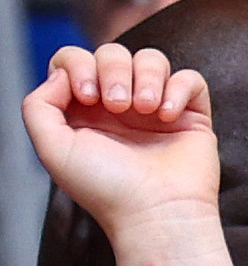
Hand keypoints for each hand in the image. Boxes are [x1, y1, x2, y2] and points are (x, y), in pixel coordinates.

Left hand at [23, 43, 216, 237]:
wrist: (156, 213)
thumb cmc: (106, 189)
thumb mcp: (51, 148)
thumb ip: (38, 105)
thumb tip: (62, 75)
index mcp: (84, 110)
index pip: (75, 59)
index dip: (79, 66)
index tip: (88, 98)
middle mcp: (119, 106)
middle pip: (113, 52)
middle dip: (114, 70)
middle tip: (119, 106)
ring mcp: (156, 109)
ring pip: (152, 58)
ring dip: (147, 77)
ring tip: (145, 110)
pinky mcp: (191, 116)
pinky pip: (190, 79)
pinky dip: (179, 88)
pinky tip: (168, 116)